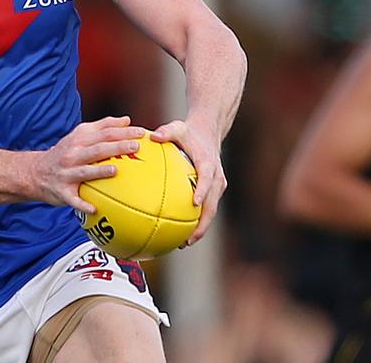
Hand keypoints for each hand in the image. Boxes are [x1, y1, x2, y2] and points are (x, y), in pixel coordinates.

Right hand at [28, 116, 147, 212]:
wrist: (34, 173)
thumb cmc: (65, 154)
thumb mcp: (78, 136)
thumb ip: (102, 127)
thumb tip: (126, 120)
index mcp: (79, 140)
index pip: (103, 133)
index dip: (122, 131)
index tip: (141, 132)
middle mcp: (72, 155)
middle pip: (97, 149)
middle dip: (116, 147)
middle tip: (136, 147)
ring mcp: (66, 173)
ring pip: (85, 172)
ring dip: (99, 171)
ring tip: (116, 170)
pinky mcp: (62, 191)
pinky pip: (73, 200)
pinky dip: (82, 205)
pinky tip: (94, 209)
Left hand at [149, 117, 224, 245]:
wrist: (208, 133)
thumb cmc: (189, 132)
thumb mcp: (178, 127)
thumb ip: (167, 131)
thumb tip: (153, 136)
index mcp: (208, 164)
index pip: (207, 179)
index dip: (202, 191)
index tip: (194, 204)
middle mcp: (216, 178)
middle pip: (212, 205)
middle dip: (202, 223)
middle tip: (188, 239)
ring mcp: (217, 186)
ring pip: (211, 211)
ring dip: (201, 228)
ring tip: (184, 243)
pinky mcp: (213, 191)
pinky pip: (206, 209)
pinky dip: (197, 221)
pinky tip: (180, 233)